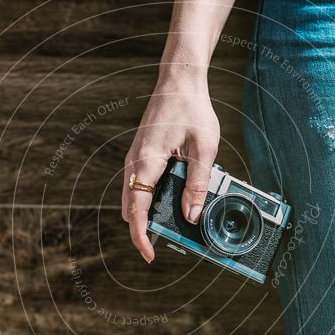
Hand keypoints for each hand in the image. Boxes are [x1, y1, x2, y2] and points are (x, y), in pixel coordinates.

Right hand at [122, 76, 219, 262]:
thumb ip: (198, 184)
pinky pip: (139, 185)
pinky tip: (172, 200)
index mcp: (147, 161)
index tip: (149, 254)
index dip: (141, 236)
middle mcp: (134, 162)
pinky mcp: (140, 155)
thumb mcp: (204, 149)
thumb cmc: (192, 109)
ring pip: (133, 198)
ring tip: (174, 222)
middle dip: (145, 228)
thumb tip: (192, 216)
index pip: (137, 210)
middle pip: (131, 208)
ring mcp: (135, 159)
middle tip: (170, 240)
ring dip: (148, 213)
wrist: (179, 80)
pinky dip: (150, 199)